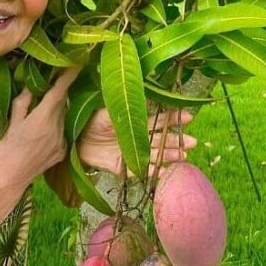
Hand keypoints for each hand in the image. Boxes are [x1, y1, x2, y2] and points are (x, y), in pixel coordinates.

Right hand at [0, 67, 80, 188]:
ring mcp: (62, 141)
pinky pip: (62, 131)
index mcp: (44, 117)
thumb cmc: (5, 150)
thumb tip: (31, 86)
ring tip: (42, 106)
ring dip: (56, 109)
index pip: (60, 91)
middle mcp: (57, 128)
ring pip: (62, 116)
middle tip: (52, 79)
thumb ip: (23, 102)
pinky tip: (42, 130)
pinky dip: (55, 125)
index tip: (78, 61)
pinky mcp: (62, 152)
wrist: (10, 180)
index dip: (69, 75)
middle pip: (62, 102)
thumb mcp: (11, 122)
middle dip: (58, 91)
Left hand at [78, 108, 196, 176]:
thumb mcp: (109, 110)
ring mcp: (131, 152)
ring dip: (169, 156)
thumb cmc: (89, 120)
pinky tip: (165, 173)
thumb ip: (127, 106)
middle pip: (160, 139)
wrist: (73, 139)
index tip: (188, 117)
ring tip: (184, 157)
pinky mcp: (123, 167)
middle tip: (192, 142)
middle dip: (176, 140)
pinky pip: (140, 171)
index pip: (158, 119)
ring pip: (155, 155)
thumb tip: (145, 93)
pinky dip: (153, 173)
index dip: (173, 118)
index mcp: (134, 121)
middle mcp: (136, 137)